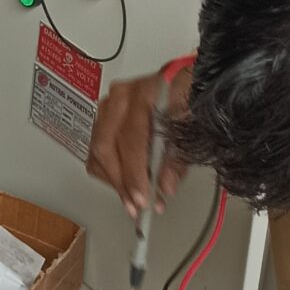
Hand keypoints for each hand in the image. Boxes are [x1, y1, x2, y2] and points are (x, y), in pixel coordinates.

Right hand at [86, 63, 189, 217]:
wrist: (191, 84)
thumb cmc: (191, 100)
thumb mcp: (191, 129)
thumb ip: (177, 160)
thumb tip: (164, 185)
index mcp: (143, 93)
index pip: (130, 140)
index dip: (134, 173)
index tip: (142, 198)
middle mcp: (121, 96)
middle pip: (106, 146)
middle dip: (120, 181)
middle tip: (135, 205)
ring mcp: (111, 104)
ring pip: (98, 149)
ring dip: (113, 179)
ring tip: (131, 199)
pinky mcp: (107, 116)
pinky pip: (97, 148)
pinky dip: (108, 169)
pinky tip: (122, 183)